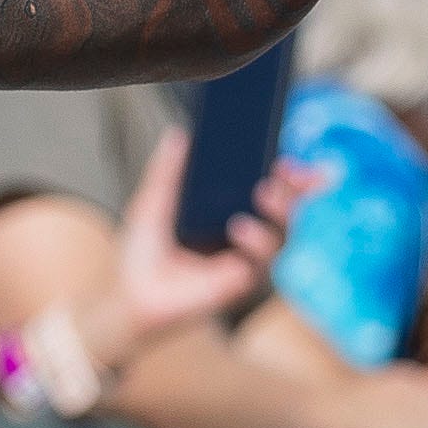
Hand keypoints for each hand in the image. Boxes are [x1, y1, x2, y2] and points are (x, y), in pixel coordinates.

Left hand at [91, 129, 307, 361]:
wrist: (131, 293)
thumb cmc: (144, 251)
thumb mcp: (154, 202)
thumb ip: (168, 171)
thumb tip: (179, 134)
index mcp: (232, 210)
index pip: (272, 188)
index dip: (291, 176)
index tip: (289, 157)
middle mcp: (247, 234)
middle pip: (288, 210)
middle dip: (296, 189)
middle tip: (286, 170)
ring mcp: (248, 259)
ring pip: (284, 233)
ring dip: (281, 210)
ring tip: (264, 192)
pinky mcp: (243, 282)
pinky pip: (263, 262)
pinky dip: (257, 242)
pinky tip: (239, 227)